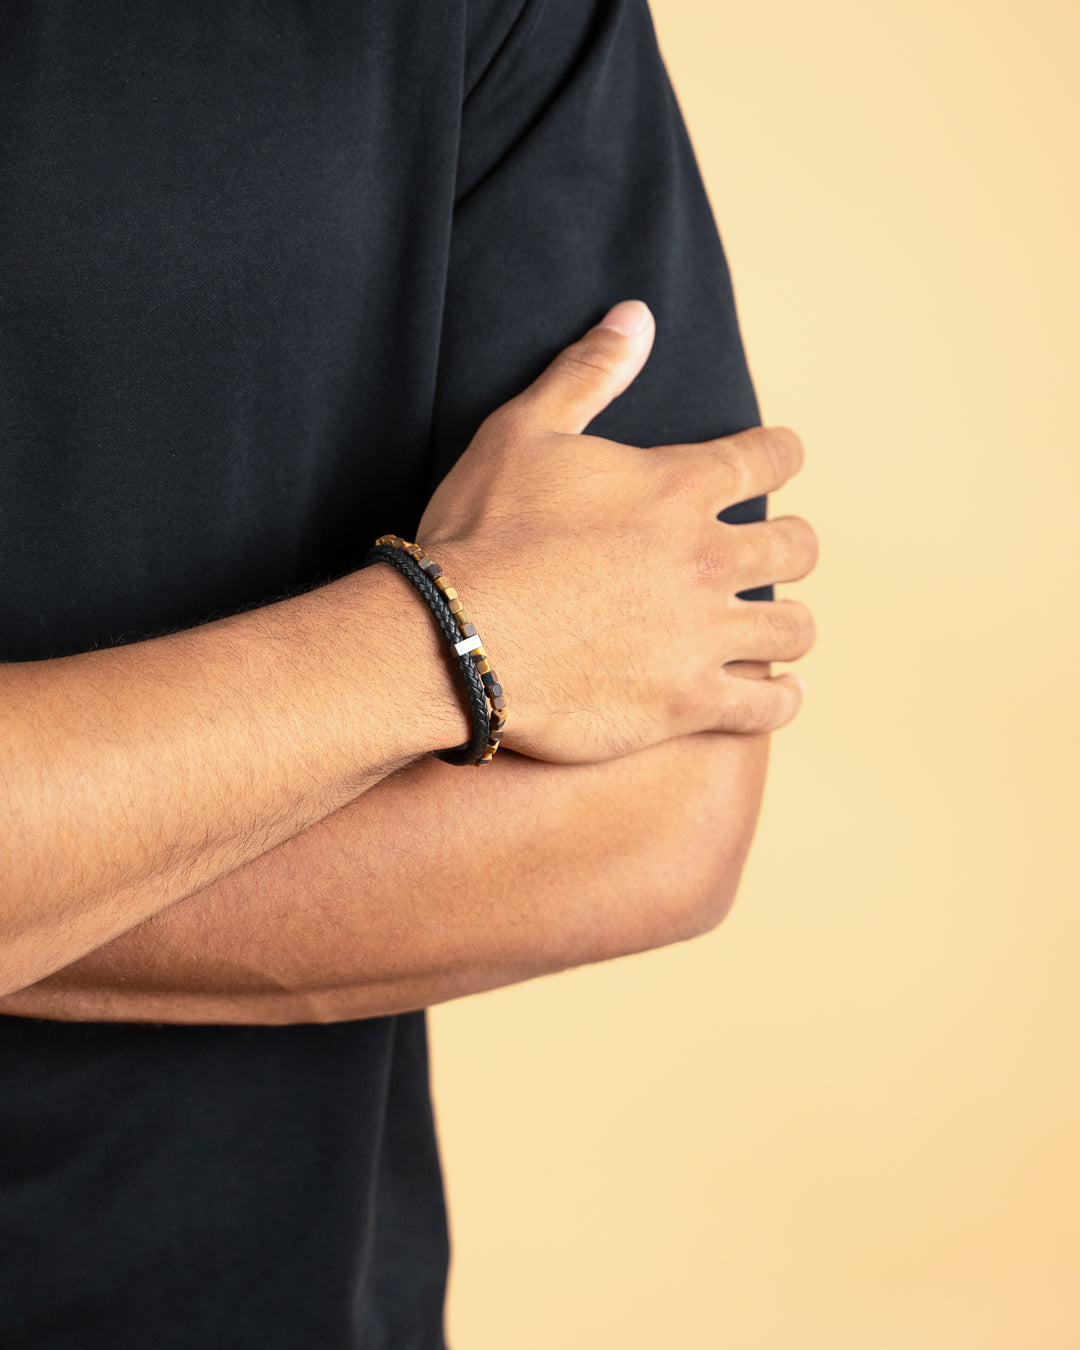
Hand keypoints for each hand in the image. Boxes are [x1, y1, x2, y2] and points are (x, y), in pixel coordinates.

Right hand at [416, 300, 817, 763]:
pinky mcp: (687, 703)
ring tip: (778, 628)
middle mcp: (707, 559)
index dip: (783, 453)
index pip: (769, 458)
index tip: (783, 458)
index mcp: (678, 488)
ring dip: (790, 624)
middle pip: (797, 547)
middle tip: (777, 552)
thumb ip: (588, 371)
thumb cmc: (482, 532)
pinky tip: (778, 693)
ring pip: (794, 628)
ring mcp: (703, 636)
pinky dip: (780, 699)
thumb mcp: (523, 430)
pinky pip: (767, 708)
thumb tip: (638, 316)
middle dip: (793, 545)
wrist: (455, 639)